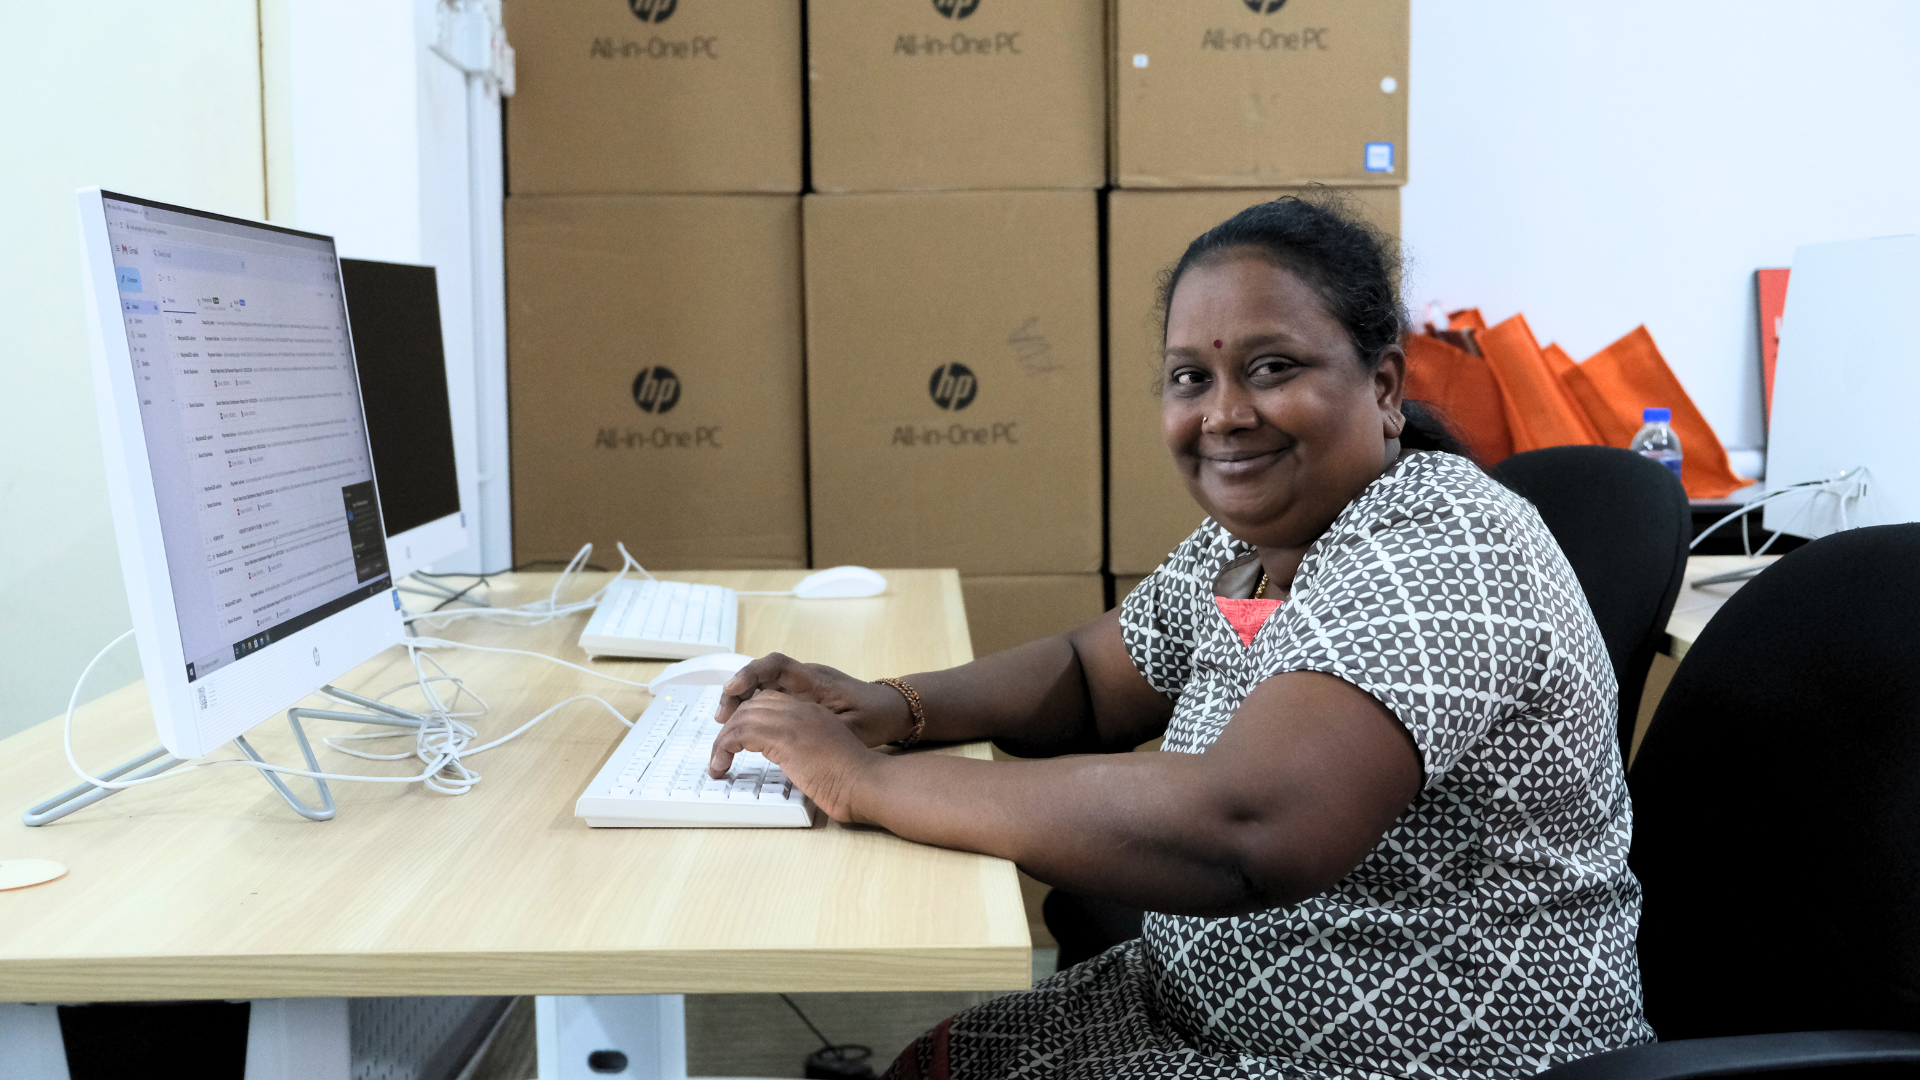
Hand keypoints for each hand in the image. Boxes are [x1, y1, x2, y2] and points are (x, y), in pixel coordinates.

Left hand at [706, 690, 878, 821]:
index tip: (734, 739)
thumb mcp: (825, 756)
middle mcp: (800, 709)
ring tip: (717, 764)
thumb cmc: (854, 779)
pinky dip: (723, 749)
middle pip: (752, 704)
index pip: (768, 701)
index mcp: (812, 711)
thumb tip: (791, 762)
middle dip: (730, 726)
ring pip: (741, 717)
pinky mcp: (783, 736)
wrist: (866, 782)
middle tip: (719, 751)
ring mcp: (792, 720)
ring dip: (722, 741)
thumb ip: (806, 750)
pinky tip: (722, 766)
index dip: (747, 717)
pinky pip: (740, 733)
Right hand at [717, 652, 913, 746]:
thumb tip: (793, 739)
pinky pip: (769, 695)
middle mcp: (805, 678)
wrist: (893, 709)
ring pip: (761, 685)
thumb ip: (825, 731)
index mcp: (816, 681)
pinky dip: (752, 707)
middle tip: (721, 717)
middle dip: (736, 691)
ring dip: (740, 701)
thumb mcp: (855, 729)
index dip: (751, 674)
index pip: (777, 666)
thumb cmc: (876, 717)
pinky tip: (742, 727)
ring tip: (724, 725)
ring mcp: (801, 687)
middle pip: (760, 674)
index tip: (732, 690)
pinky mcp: (801, 697)